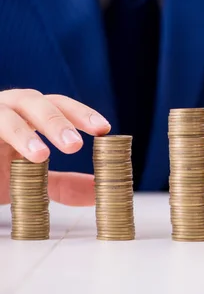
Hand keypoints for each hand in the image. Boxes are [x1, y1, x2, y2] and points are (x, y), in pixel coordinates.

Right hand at [0, 89, 110, 205]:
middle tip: (75, 145)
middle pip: (34, 102)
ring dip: (23, 133)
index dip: (81, 113)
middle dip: (55, 121)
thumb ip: (64, 184)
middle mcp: (6, 109)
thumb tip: (99, 191)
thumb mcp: (31, 179)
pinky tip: (4, 161)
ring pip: (4, 115)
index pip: (59, 105)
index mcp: (28, 114)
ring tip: (40, 156)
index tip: (104, 129)